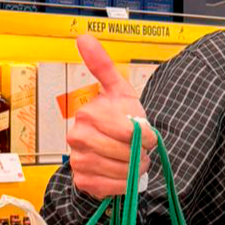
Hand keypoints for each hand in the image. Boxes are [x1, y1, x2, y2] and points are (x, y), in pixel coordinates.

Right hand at [66, 34, 156, 197]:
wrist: (112, 149)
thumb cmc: (118, 119)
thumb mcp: (118, 91)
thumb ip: (103, 66)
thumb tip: (83, 37)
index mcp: (88, 114)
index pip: (127, 131)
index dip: (144, 135)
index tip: (146, 134)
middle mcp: (77, 137)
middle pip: (125, 151)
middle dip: (140, 152)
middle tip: (141, 149)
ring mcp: (77, 160)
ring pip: (121, 170)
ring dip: (135, 168)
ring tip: (134, 160)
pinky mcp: (83, 181)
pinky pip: (113, 187)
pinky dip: (125, 183)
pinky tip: (124, 174)